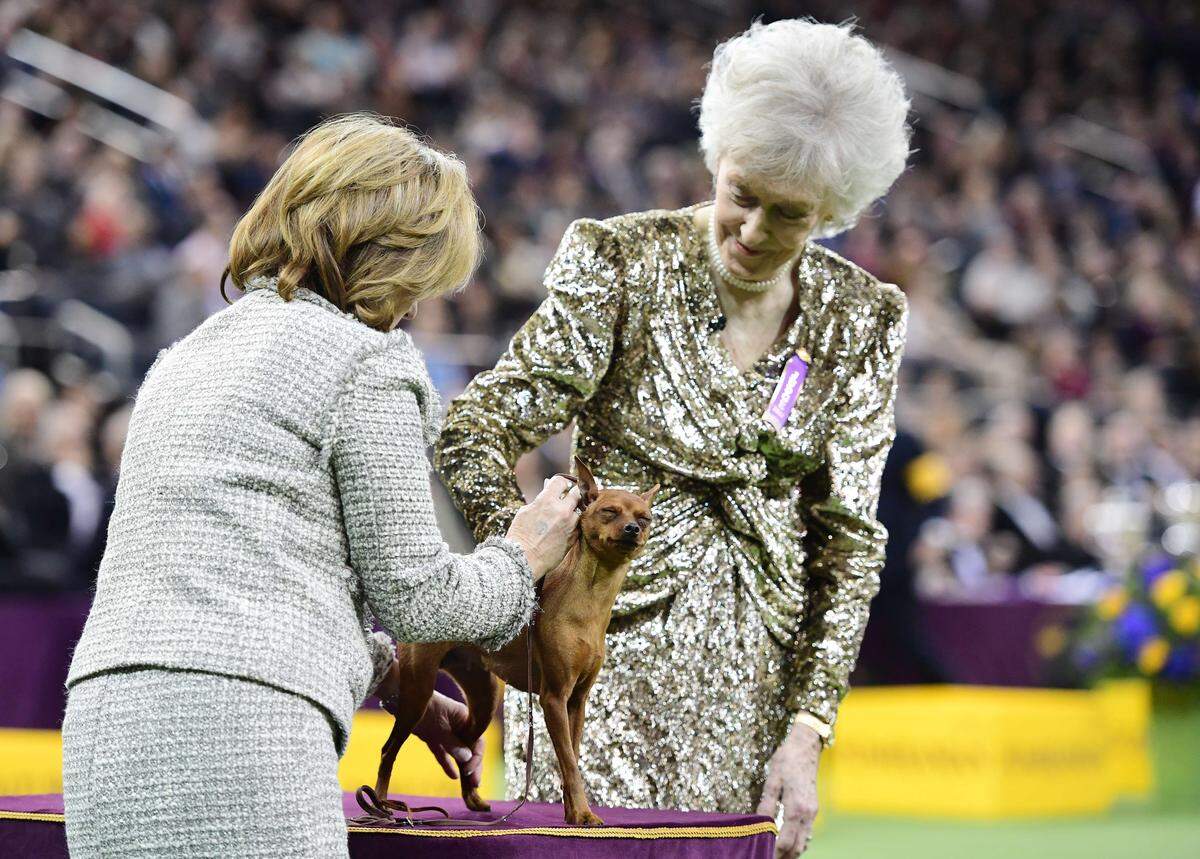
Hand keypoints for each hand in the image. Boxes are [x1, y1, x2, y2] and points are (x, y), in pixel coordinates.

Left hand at [409, 691, 484, 789]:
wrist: (401, 698)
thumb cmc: (423, 708)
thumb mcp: (439, 727)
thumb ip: (452, 743)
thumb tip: (467, 758)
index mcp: (464, 718)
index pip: (477, 740)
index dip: (476, 757)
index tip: (469, 771)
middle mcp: (458, 724)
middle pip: (469, 747)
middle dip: (472, 766)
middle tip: (474, 785)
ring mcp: (445, 730)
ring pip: (457, 751)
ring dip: (462, 766)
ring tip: (467, 786)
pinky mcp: (432, 735)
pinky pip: (443, 752)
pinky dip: (447, 763)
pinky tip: (453, 776)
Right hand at [506, 474, 581, 579]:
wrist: (523, 560)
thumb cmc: (520, 535)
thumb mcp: (525, 512)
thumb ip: (540, 500)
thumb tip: (547, 491)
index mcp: (547, 501)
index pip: (561, 481)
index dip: (560, 483)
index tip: (560, 486)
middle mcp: (562, 510)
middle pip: (576, 493)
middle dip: (572, 493)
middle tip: (570, 495)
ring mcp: (570, 524)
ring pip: (579, 510)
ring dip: (573, 511)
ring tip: (565, 514)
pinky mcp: (574, 537)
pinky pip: (578, 525)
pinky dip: (573, 524)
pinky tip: (565, 527)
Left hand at [756, 724, 821, 857]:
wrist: (806, 746)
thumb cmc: (786, 760)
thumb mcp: (772, 780)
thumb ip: (767, 805)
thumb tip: (759, 825)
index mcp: (796, 807)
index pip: (785, 841)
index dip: (773, 852)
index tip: (761, 855)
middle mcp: (808, 813)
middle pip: (797, 847)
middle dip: (783, 856)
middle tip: (766, 856)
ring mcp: (813, 812)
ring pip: (804, 842)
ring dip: (791, 851)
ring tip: (774, 852)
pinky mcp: (813, 808)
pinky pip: (807, 833)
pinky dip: (798, 842)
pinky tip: (786, 840)